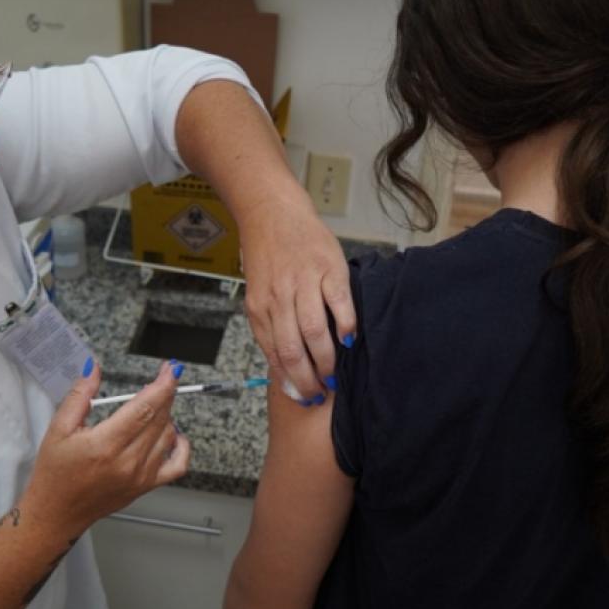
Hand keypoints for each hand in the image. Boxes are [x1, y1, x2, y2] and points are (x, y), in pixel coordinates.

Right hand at [21, 360, 190, 538]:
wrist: (56, 513)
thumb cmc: (54, 475)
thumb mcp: (58, 429)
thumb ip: (79, 396)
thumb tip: (94, 369)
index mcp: (106, 444)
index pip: (145, 408)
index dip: (162, 385)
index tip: (170, 369)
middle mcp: (128, 461)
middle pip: (160, 418)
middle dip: (165, 393)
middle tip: (163, 378)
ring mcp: (141, 476)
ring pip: (168, 435)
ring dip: (166, 415)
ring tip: (153, 405)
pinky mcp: (146, 486)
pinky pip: (178, 465)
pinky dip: (181, 447)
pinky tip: (173, 434)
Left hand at [240, 190, 356, 401]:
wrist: (272, 211)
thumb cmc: (268, 256)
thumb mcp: (259, 293)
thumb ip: (271, 324)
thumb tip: (285, 365)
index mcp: (260, 308)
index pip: (274, 355)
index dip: (290, 381)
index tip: (303, 397)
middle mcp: (278, 297)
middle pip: (293, 351)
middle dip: (309, 380)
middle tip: (321, 393)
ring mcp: (303, 282)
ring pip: (314, 332)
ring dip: (327, 360)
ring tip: (335, 375)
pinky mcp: (328, 268)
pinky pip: (339, 304)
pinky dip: (345, 326)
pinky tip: (349, 340)